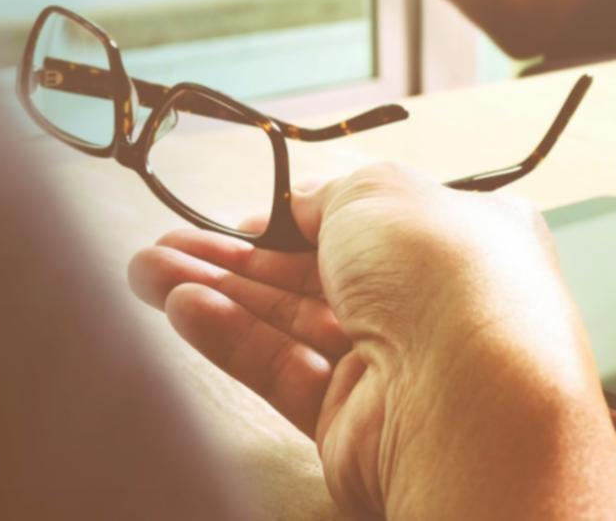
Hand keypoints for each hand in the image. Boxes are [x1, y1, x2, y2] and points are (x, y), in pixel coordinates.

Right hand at [128, 164, 615, 519]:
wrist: (468, 398)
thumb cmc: (444, 274)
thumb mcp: (382, 191)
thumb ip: (332, 192)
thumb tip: (303, 204)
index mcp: (462, 237)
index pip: (371, 221)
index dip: (301, 214)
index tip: (244, 212)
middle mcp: (432, 302)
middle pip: (316, 273)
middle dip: (237, 256)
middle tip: (166, 242)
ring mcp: (394, 366)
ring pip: (290, 322)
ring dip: (219, 292)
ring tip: (146, 271)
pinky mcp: (354, 423)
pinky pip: (283, 371)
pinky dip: (233, 339)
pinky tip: (181, 308)